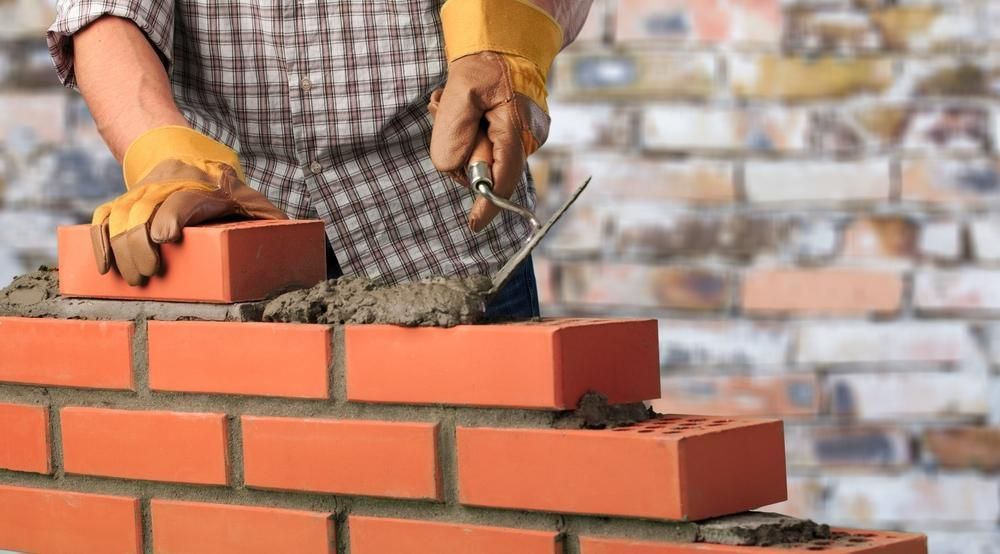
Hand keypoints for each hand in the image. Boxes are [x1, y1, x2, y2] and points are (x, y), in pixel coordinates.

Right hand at [91, 126, 286, 284]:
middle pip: (145, 209)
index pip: (183, 198)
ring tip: (132, 279)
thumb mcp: (253, 201)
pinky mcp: (127, 200)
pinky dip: (99, 240)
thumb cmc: (230, 191)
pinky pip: (105, 216)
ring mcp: (144, 192)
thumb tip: (292, 237)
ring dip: (121, 248)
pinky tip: (103, 267)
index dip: (171, 215)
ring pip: (122, 214)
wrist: (189, 155)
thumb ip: (270, 219)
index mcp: (202, 186)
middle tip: (148, 275)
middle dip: (141, 244)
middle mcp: (168, 185)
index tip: (164, 237)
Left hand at [428, 0, 561, 232]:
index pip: (503, 179)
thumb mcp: (461, 90)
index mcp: (516, 131)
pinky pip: (484, 146)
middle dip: (460, 152)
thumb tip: (451, 169)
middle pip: (486, 169)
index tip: (473, 225)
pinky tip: (461, 107)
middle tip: (445, 111)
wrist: (507, 39)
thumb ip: (453, 132)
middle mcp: (525, 139)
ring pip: (481, 157)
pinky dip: (467, 133)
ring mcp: (521, 137)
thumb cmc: (487, 60)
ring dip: (459, 137)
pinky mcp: (513, 133)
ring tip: (452, 103)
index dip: (487, 205)